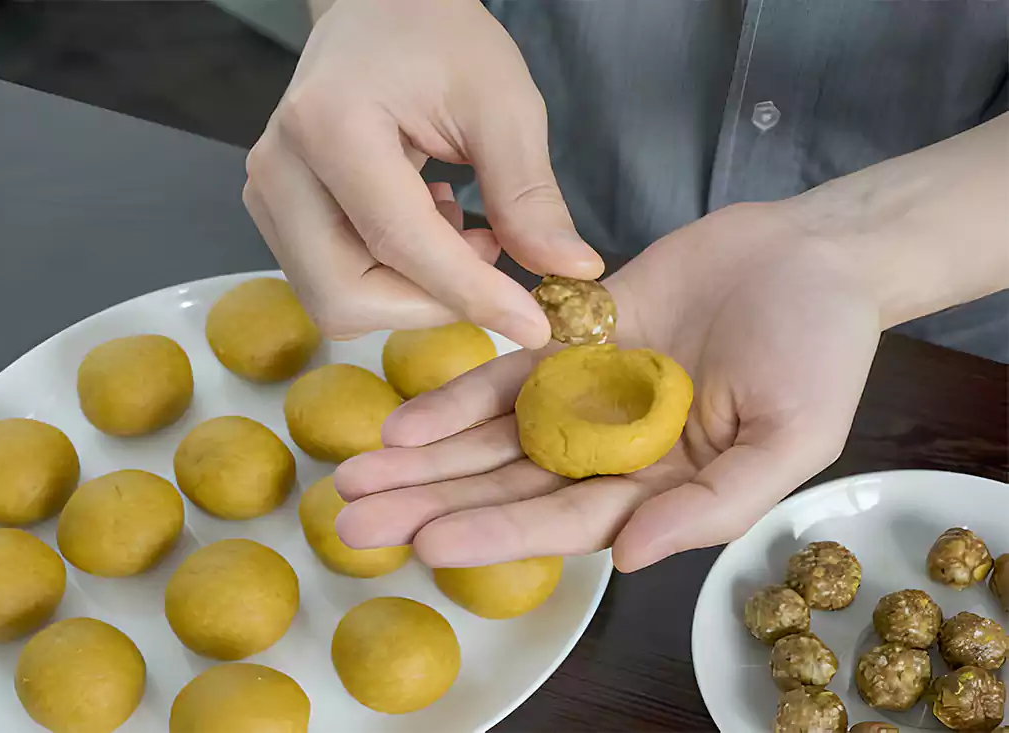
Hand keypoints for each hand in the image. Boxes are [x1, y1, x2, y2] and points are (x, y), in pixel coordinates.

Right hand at [243, 0, 602, 348]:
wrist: (380, 12)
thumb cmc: (440, 42)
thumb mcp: (503, 105)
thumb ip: (529, 195)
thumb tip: (572, 272)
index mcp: (331, 124)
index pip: (401, 242)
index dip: (471, 295)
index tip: (535, 326)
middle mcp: (280, 168)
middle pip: (349, 295)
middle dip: (433, 302)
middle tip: (489, 252)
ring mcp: (268, 194)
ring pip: (338, 302)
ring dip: (413, 291)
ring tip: (458, 227)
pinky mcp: (274, 214)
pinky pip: (333, 284)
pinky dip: (391, 278)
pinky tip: (425, 223)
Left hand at [332, 202, 881, 570]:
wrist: (812, 254)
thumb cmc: (821, 350)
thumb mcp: (793, 439)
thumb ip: (715, 504)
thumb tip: (628, 558)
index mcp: (660, 488)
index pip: (566, 521)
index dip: (497, 533)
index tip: (427, 542)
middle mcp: (611, 450)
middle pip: (508, 486)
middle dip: (431, 505)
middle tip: (353, 522)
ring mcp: (586, 396)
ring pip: (492, 436)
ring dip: (424, 458)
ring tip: (353, 476)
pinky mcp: (573, 342)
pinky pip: (505, 373)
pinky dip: (455, 396)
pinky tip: (403, 419)